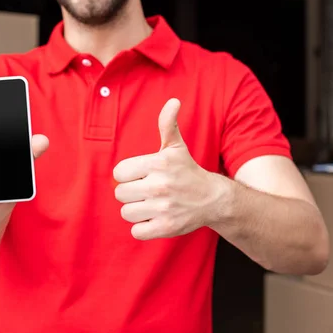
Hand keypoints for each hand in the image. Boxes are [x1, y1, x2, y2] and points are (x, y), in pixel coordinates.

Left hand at [113, 98, 224, 239]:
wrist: (214, 199)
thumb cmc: (187, 171)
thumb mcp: (176, 147)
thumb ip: (168, 124)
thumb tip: (173, 101)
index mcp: (158, 163)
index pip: (118, 173)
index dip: (127, 175)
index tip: (140, 175)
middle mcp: (160, 185)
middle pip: (120, 193)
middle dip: (131, 193)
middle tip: (146, 191)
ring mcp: (163, 208)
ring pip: (126, 213)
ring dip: (136, 210)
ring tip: (151, 204)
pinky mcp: (166, 227)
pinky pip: (137, 231)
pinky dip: (142, 227)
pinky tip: (154, 218)